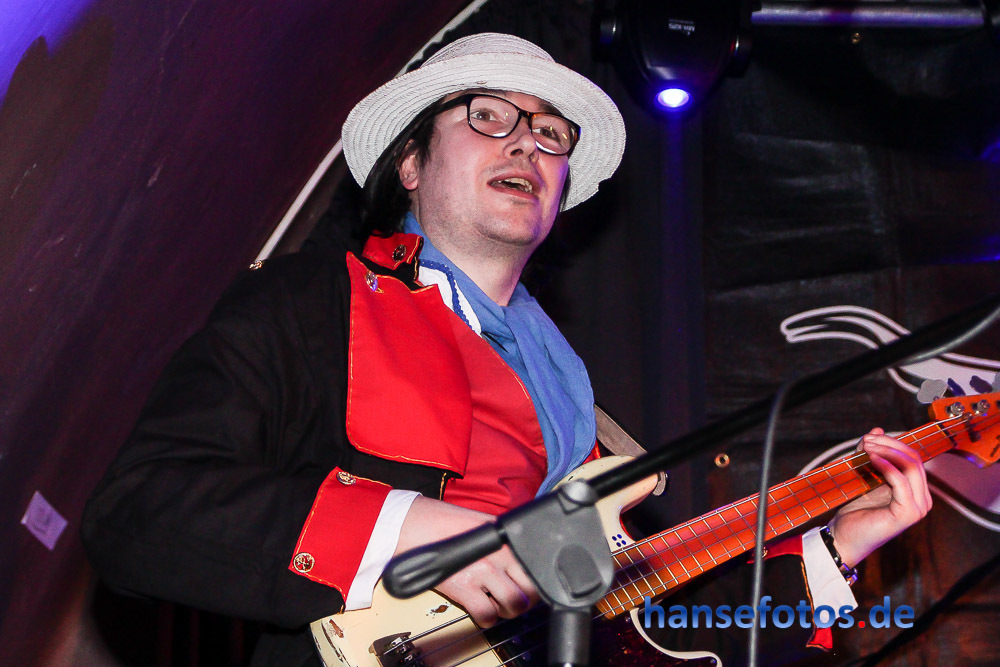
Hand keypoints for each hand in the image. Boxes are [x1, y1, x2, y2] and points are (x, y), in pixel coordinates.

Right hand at [395, 496, 537, 626]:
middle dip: (524, 599)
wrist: (413, 526)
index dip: (533, 581)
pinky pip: (487, 615)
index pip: (536, 565)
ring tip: (497, 605)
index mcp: (505, 537)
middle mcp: (499, 554)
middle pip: (531, 589)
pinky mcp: (464, 588)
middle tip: (513, 598)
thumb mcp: (481, 523)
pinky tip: (480, 610)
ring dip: (507, 610)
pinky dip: (486, 619)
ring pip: (515, 604)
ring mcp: (483, 571)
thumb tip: (517, 556)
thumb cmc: (442, 522)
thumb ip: (501, 540)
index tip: (527, 586)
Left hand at [828, 428, 932, 567]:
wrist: (844, 538)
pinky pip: (901, 481)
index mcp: (915, 490)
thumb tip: (877, 429)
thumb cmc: (854, 510)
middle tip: (867, 439)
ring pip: (911, 467)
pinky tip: (871, 458)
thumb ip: (871, 454)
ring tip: (866, 446)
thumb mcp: (864, 476)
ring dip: (888, 451)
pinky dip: (886, 466)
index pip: (912, 457)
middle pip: (914, 459)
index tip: (869, 436)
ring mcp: (918, 507)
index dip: (892, 443)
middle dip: (890, 444)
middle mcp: (922, 499)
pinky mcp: (908, 513)